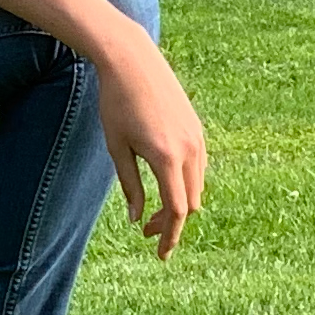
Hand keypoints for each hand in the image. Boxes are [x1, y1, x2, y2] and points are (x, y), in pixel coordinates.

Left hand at [92, 35, 207, 259]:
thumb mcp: (117, 146)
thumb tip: (135, 218)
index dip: (169, 235)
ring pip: (197, 187)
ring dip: (180, 204)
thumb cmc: (116, 103)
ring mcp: (198, 139)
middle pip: (189, 203)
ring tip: (153, 212)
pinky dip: (186, 184)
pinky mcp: (198, 129)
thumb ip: (129, 185)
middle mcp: (189, 150)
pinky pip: (198, 168)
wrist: (133, 60)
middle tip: (144, 231)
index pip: (176, 210)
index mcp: (166, 158)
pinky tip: (165, 186)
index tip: (160, 254)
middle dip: (171, 223)